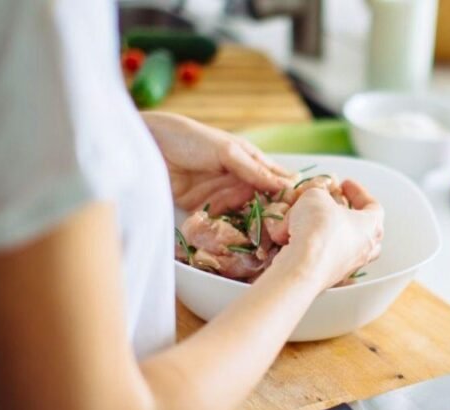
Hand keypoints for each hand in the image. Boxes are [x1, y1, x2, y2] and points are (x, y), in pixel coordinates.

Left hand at [141, 112, 294, 213]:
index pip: (273, 176)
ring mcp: (219, 192)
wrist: (147, 145)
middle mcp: (236, 176)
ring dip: (247, 217)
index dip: (287, 190)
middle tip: (283, 223)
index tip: (302, 206)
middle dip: (269, 209)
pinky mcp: (201, 208)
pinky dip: (226, 224)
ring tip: (262, 228)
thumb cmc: (188, 138)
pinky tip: (236, 231)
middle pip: (259, 197)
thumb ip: (253, 170)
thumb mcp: (226, 150)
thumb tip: (284, 185)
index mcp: (246, 158)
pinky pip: (220, 219)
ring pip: (242, 210)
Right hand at [270, 180, 383, 290]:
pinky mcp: (329, 278)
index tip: (345, 185)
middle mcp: (364, 249)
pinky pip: (322, 260)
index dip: (358, 192)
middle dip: (349, 219)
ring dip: (326, 235)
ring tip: (308, 224)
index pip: (373, 206)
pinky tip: (291, 241)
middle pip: (364, 232)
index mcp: (370, 226)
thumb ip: (318, 194)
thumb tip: (314, 199)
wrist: (303, 266)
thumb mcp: (315, 196)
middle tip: (335, 210)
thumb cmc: (318, 228)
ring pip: (342, 248)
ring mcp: (348, 267)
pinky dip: (308, 250)